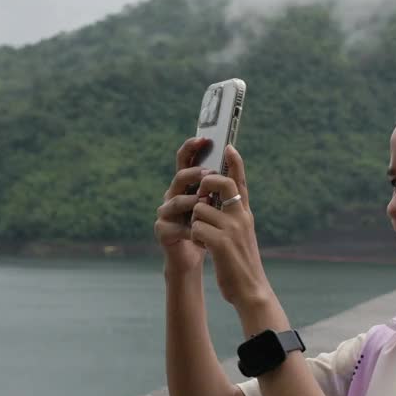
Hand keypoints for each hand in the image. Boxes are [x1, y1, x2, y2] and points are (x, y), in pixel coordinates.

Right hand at [154, 137, 210, 274]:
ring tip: (204, 201)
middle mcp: (172, 195)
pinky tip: (200, 230)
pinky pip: (176, 226)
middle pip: (180, 177)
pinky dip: (190, 228)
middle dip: (194, 173)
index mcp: (185, 186)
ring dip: (192, 200)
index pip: (186, 160)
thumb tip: (233, 156)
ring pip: (176, 200)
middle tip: (209, 173)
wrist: (193, 257)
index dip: (191, 147)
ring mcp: (165, 213)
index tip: (203, 138)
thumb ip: (219, 185)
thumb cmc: (206, 228)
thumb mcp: (215, 205)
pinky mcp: (163, 230)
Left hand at [190, 146, 272, 307]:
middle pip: (220, 184)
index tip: (228, 146)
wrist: (251, 290)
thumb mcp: (242, 236)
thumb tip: (214, 202)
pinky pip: (196, 228)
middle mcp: (241, 217)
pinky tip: (206, 249)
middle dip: (205, 185)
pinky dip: (196, 238)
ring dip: (197, 223)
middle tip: (202, 199)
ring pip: (200, 208)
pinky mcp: (221, 242)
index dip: (235, 163)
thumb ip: (232, 218)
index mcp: (246, 214)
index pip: (240, 182)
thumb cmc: (242, 264)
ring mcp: (232, 229)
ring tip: (206, 239)